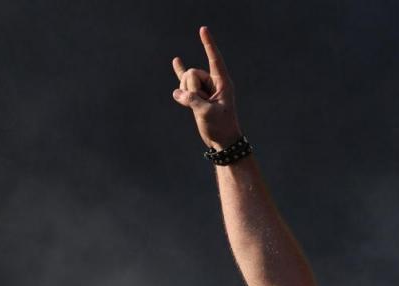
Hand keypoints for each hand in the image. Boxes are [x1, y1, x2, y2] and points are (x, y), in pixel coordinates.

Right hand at [172, 26, 242, 149]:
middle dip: (191, 88)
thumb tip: (177, 93)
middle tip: (203, 105)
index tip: (203, 29)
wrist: (222, 142)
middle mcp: (213, 82)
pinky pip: (186, 81)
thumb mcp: (207, 114)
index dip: (208, 44)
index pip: (214, 59)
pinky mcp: (197, 96)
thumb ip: (192, 100)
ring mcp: (204, 88)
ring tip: (198, 108)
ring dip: (187, 94)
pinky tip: (176, 61)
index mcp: (222, 83)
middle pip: (192, 73)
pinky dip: (180, 72)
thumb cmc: (221, 128)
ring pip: (186, 81)